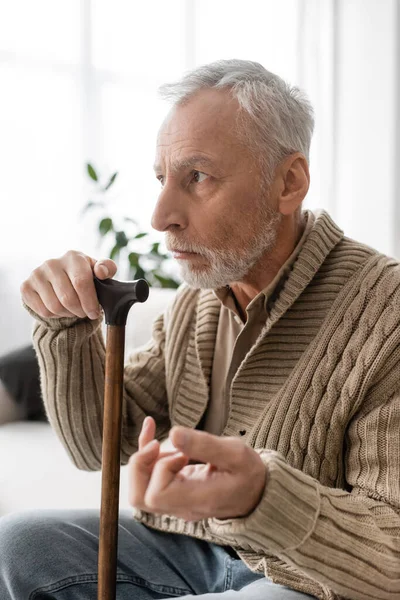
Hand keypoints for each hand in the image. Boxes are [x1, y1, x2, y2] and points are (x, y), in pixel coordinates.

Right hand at [21, 251, 116, 319]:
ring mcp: (36, 274)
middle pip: (68, 298)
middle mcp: (52, 263)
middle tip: (84, 313)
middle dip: (80, 311)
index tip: (94, 313)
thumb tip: (101, 271)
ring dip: (68, 314)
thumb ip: (107, 268)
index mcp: (73, 257)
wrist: (63, 279)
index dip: (89, 302)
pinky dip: (55, 316)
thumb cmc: (86, 276)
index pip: (81, 283)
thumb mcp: (100, 272)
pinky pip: (43, 311)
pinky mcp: (26, 286)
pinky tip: (61, 309)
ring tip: (74, 310)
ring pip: (55, 307)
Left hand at [128, 417, 266, 520]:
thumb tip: (173, 433)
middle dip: (140, 465)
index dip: (160, 468)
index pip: (157, 495)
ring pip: (140, 490)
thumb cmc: (249, 473)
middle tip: (156, 444)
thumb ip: (204, 444)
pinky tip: (151, 430)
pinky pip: (150, 480)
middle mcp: (182, 507)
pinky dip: (146, 456)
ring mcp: (176, 503)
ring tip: (162, 440)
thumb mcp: (236, 453)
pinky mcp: (174, 493)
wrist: (258, 493)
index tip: (180, 452)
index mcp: (197, 500)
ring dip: (143, 460)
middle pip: (140, 497)